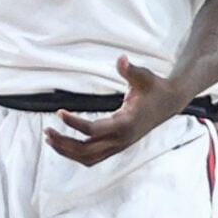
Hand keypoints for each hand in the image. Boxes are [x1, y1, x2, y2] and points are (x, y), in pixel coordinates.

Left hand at [46, 55, 179, 165]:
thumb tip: (121, 59)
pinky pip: (94, 156)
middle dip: (65, 143)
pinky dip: (77, 153)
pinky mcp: (118, 146)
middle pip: (88, 150)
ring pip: (89, 158)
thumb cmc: (154, 87)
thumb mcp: (144, 76)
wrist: (170, 102)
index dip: (75, 123)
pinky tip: (63, 144)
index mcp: (126, 123)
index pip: (94, 130)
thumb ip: (130, 70)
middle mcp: (122, 139)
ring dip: (68, 151)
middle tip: (47, 130)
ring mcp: (120, 145)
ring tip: (49, 138)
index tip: (59, 112)